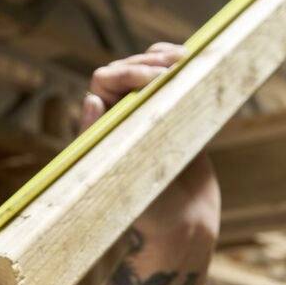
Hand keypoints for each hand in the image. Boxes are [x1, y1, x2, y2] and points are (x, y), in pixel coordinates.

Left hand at [80, 43, 220, 233]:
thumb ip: (103, 139)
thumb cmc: (148, 208)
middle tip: (178, 64)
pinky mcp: (170, 116)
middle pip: (126, 69)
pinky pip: (170, 83)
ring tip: (185, 58)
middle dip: (149, 61)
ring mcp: (145, 115)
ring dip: (164, 58)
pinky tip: (195, 63)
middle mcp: (119, 117)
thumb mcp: (122, 174)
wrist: (182, 226)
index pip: (104, 81)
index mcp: (100, 127)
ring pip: (148, 71)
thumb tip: (90, 98)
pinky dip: (181, 69)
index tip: (156, 78)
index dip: (128, 72)